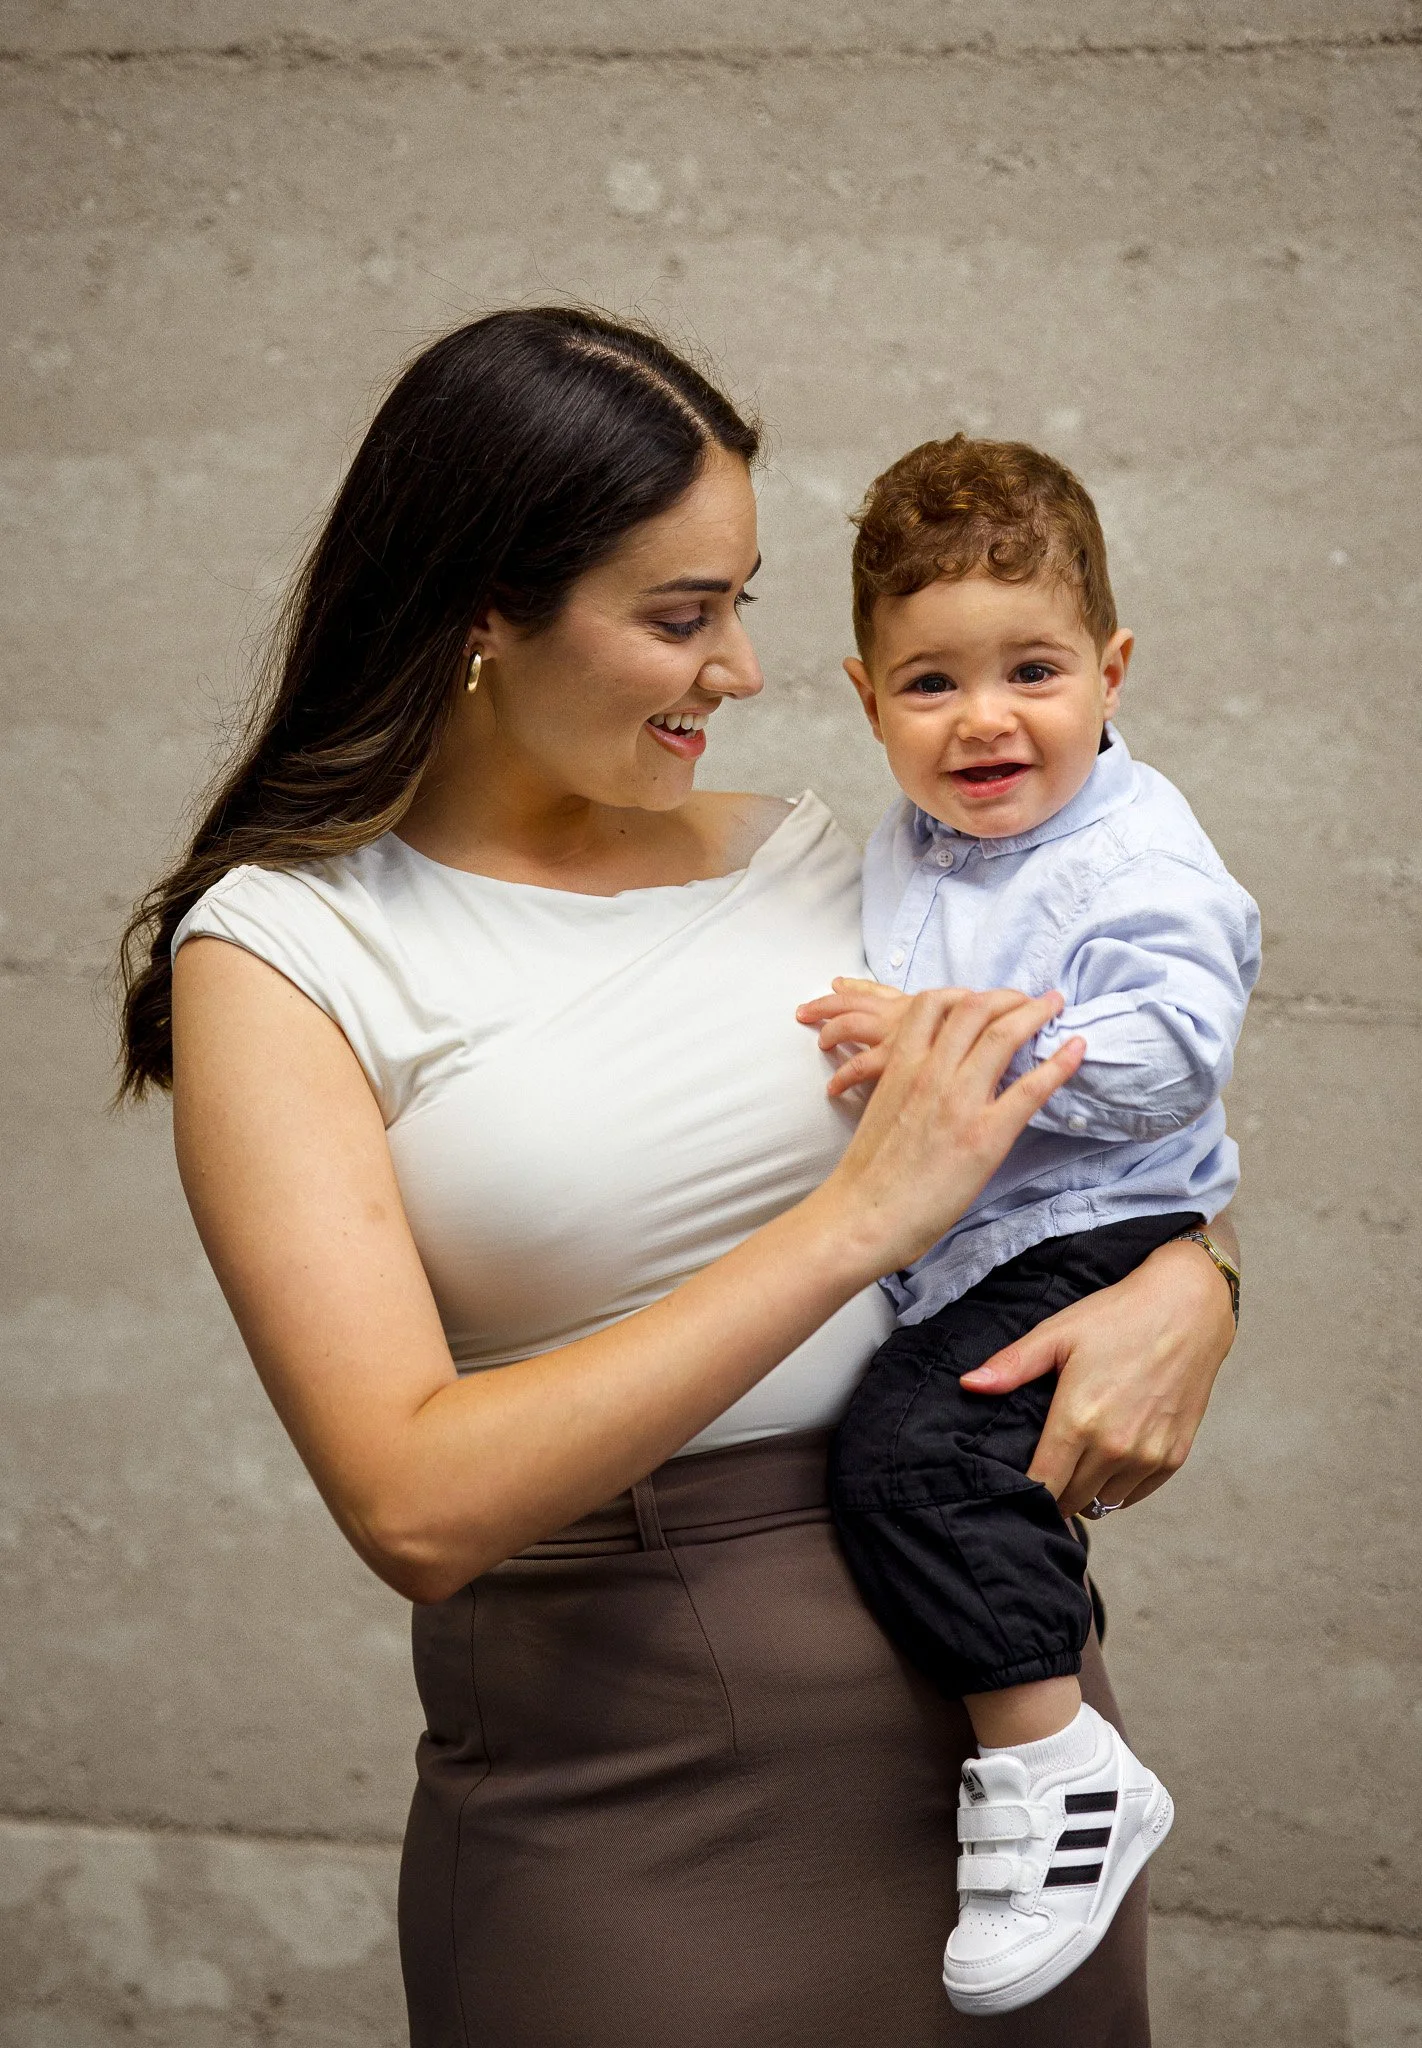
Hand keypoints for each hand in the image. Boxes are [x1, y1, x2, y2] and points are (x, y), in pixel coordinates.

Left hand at [798, 977, 965, 1097]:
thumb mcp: (965, 1024)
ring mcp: (894, 1038)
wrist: (984, 1057)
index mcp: (912, 1006)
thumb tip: (952, 1018)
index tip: (836, 984)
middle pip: (854, 1003)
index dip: (854, 987)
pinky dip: (842, 1078)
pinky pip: (858, 1068)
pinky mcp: (892, 1065)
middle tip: (804, 1011)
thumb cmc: (980, 1040)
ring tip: (821, 1042)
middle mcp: (899, 1015)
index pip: (877, 991)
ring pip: (850, 1027)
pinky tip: (831, 1088)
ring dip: (832, 1031)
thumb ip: (953, 1022)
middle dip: (827, 1005)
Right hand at [820, 987, 1084, 1279]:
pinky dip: (1058, 1064)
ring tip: (1054, 1006)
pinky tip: (1077, 1049)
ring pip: (1002, 1034)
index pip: (934, 1003)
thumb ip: (906, 1080)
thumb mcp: (880, 1106)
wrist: (861, 1216)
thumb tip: (932, 1074)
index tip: (984, 998)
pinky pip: (1030, 1088)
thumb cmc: (869, 1172)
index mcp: (900, 1065)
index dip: (965, 993)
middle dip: (1008, 995)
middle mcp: (931, 1073)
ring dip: (1035, 1013)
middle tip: (1029, 999)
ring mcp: (959, 1102)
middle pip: (974, 1008)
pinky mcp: (986, 1136)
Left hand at [958, 1237, 1237, 1518]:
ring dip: (1085, 1491)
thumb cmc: (1118, 1317)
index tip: (1014, 1485)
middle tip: (1044, 1470)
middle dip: (1053, 1492)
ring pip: (1103, 1503)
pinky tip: (1108, 1461)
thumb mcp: (1057, 1333)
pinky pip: (1134, 1496)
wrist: (1187, 1308)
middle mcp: (1115, 1447)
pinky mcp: (1174, 1457)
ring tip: (1075, 1465)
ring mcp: (1147, 1456)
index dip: (1024, 1491)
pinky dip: (1118, 1488)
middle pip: (1070, 1500)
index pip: (1042, 1485)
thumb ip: (1012, 1366)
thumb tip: (969, 1384)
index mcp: (1078, 1421)